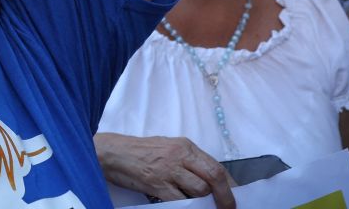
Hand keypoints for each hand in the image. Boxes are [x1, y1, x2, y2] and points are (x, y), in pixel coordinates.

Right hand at [95, 133, 236, 208]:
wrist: (112, 153)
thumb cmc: (139, 152)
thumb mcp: (167, 149)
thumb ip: (188, 162)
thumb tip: (210, 181)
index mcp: (185, 146)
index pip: (216, 166)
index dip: (230, 186)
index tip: (235, 198)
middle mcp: (179, 155)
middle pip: (214, 176)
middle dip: (225, 197)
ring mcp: (168, 170)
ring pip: (199, 190)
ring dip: (203, 203)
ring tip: (201, 206)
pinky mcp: (157, 183)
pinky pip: (179, 201)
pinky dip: (186, 206)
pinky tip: (185, 206)